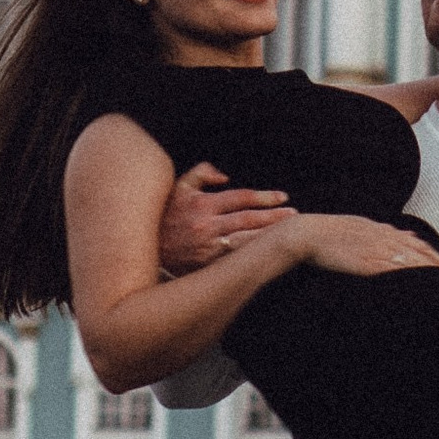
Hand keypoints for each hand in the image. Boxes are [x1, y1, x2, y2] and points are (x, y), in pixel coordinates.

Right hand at [158, 160, 294, 275]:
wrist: (143, 249)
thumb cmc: (163, 215)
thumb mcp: (177, 188)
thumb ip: (201, 174)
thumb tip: (224, 176)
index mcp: (202, 204)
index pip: (241, 198)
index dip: (264, 197)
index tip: (282, 197)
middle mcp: (206, 225)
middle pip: (249, 219)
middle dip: (274, 217)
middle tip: (294, 215)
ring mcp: (207, 246)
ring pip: (246, 240)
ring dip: (268, 236)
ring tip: (288, 234)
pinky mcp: (207, 264)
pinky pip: (235, 258)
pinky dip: (253, 254)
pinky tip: (268, 252)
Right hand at [296, 214, 438, 279]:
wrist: (310, 234)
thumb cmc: (331, 232)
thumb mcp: (362, 226)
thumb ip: (385, 231)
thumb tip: (404, 234)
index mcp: (384, 230)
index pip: (418, 244)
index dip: (435, 256)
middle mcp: (386, 239)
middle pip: (421, 253)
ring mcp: (379, 251)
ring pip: (413, 262)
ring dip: (431, 273)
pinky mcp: (369, 264)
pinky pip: (396, 272)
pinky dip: (412, 277)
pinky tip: (422, 285)